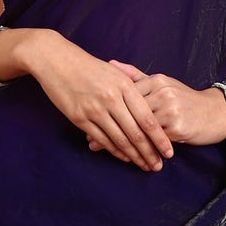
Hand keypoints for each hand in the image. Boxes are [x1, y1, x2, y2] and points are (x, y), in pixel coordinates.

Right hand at [21, 33, 175, 170]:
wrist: (56, 60)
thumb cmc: (88, 66)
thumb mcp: (114, 72)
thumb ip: (132, 88)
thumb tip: (150, 109)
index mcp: (124, 86)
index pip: (147, 118)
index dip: (159, 138)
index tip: (168, 151)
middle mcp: (111, 98)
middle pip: (136, 133)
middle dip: (149, 152)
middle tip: (158, 166)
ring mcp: (94, 109)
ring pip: (119, 139)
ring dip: (134, 156)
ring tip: (144, 165)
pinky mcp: (79, 117)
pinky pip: (102, 139)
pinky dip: (114, 150)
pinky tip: (124, 157)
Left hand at [87, 61, 225, 150]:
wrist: (217, 113)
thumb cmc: (186, 100)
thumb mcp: (163, 83)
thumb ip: (136, 76)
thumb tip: (111, 64)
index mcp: (156, 80)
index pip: (124, 94)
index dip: (106, 107)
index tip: (87, 116)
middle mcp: (161, 92)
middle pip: (128, 112)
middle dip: (107, 127)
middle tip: (88, 139)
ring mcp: (169, 109)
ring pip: (137, 129)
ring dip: (118, 141)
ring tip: (100, 149)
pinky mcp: (176, 127)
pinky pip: (151, 141)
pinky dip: (137, 149)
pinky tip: (126, 156)